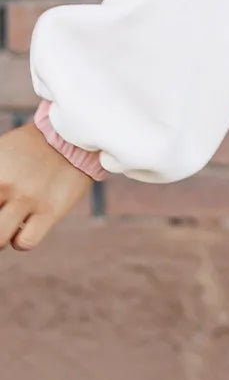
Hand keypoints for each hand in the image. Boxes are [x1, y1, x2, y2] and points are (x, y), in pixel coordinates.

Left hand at [0, 123, 92, 251]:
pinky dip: (20, 241)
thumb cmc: (27, 148)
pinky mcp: (50, 211)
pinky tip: (23, 229)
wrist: (71, 136)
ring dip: (0, 237)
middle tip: (1, 215)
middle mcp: (6, 184)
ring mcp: (28, 199)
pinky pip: (24, 242)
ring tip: (7, 226)